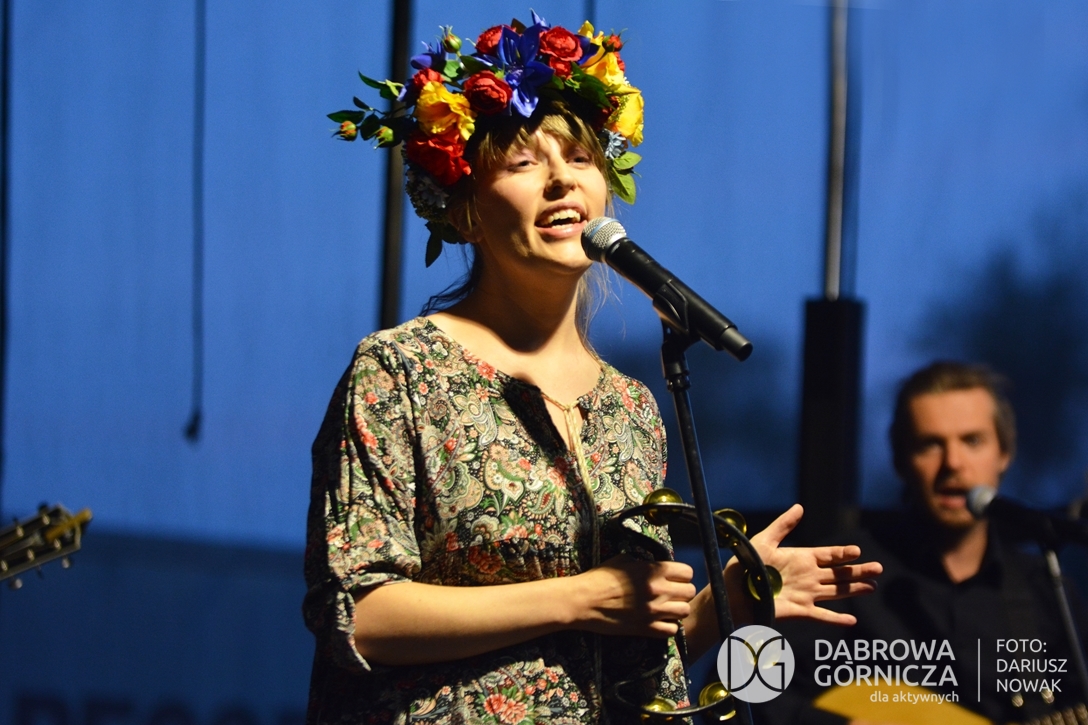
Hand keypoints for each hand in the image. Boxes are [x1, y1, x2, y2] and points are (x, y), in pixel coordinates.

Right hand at [573, 554, 697, 637]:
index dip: (682, 574)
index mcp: (652, 570)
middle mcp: (658, 590)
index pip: (687, 572)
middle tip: (672, 593)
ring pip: (685, 611)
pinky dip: (669, 626)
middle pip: (690, 592)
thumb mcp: (622, 561)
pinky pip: (672, 630)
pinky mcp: (646, 628)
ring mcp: (653, 611)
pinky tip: (660, 621)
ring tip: (667, 608)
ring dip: (678, 609)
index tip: (675, 577)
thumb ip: (642, 562)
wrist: (583, 601)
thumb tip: (651, 565)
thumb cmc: (598, 578)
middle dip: (683, 591)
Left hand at [725, 504, 881, 625]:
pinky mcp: (799, 611)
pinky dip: (837, 619)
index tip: (857, 551)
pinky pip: (822, 615)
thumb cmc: (744, 565)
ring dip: (854, 589)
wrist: (732, 592)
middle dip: (858, 571)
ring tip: (872, 586)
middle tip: (878, 568)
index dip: (843, 553)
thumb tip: (800, 507)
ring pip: (836, 592)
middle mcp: (807, 576)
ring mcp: (806, 595)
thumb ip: (782, 525)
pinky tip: (852, 620)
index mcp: (801, 558)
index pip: (828, 555)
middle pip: (838, 573)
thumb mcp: (764, 541)